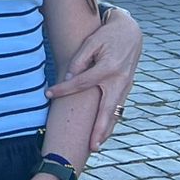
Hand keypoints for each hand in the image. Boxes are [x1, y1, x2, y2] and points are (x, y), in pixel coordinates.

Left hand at [46, 6, 142, 149]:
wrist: (131, 32)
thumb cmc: (107, 35)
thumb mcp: (92, 42)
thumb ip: (80, 59)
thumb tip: (69, 77)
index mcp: (108, 68)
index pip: (81, 83)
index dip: (63, 89)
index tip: (48, 93)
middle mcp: (119, 81)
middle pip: (107, 111)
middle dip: (99, 130)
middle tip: (92, 147)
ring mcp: (126, 86)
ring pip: (115, 113)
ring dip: (106, 130)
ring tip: (96, 146)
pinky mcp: (127, 88)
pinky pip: (118, 108)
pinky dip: (111, 121)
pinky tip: (103, 132)